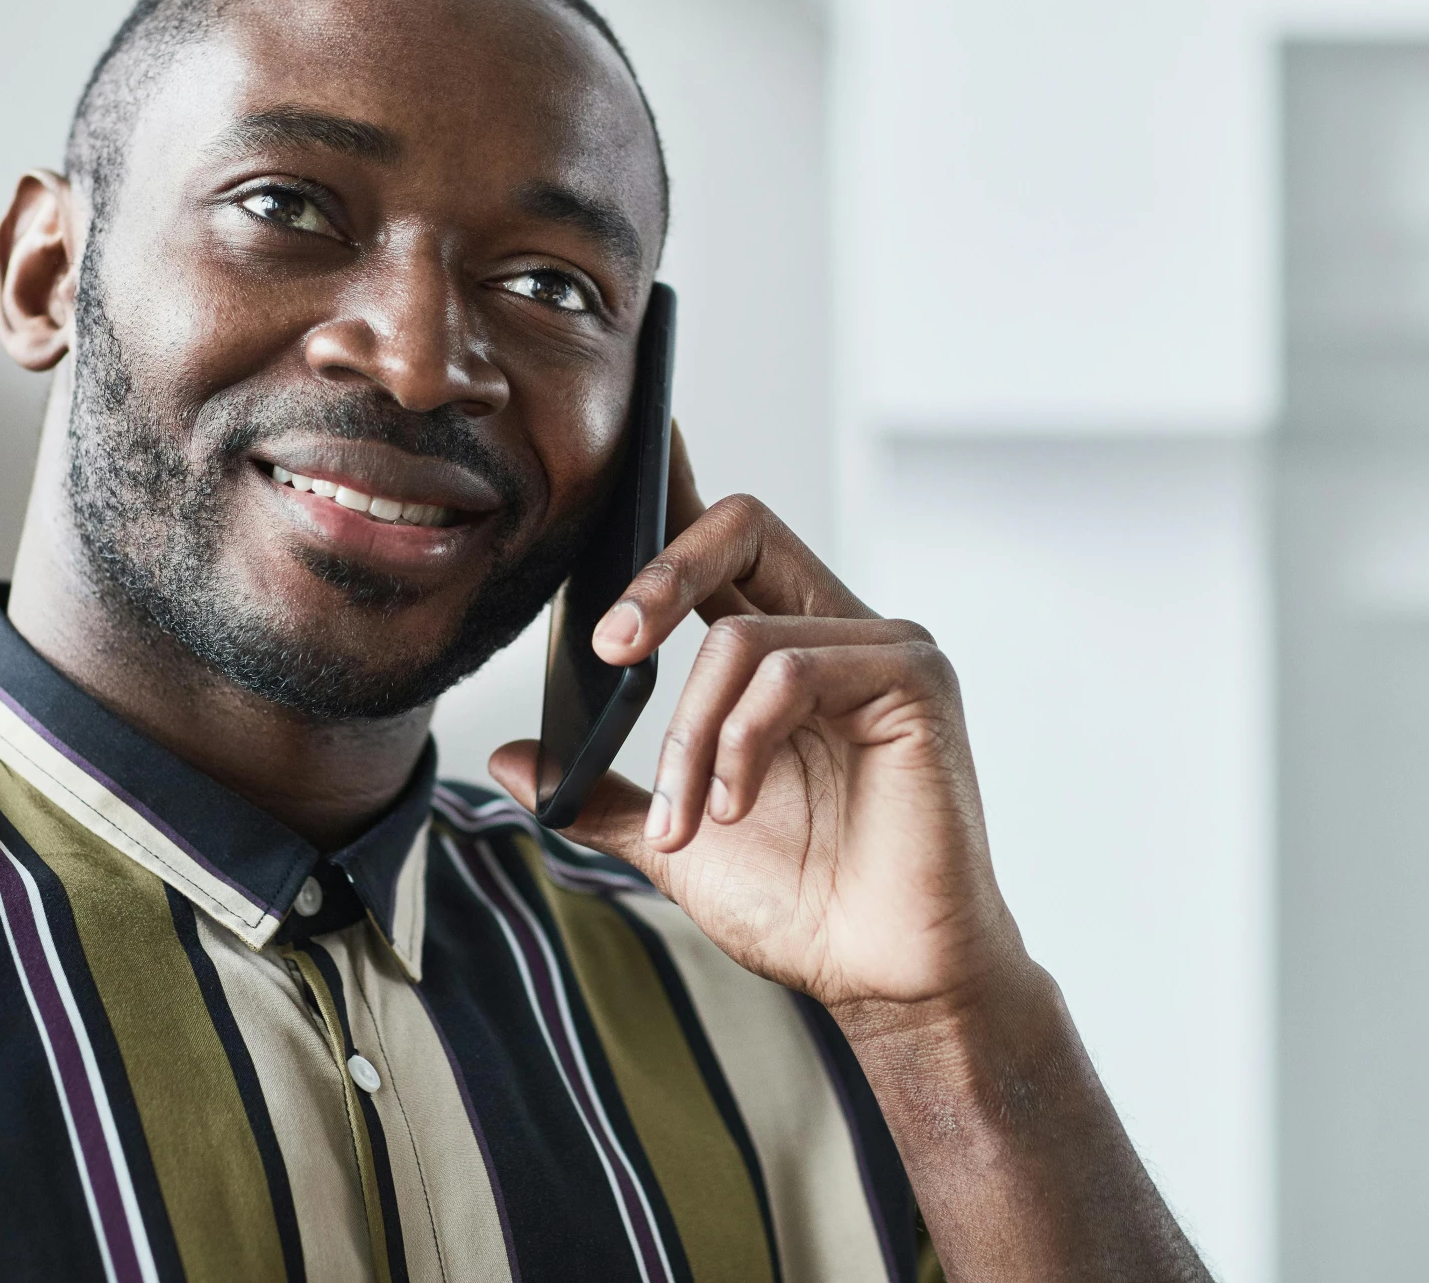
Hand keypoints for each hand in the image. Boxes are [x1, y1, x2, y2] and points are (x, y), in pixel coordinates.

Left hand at [489, 427, 1027, 1026]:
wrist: (888, 982)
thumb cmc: (805, 907)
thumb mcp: (675, 839)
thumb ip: (600, 793)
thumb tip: (512, 761)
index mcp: (787, 649)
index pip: (726, 542)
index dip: (675, 485)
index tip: (631, 445)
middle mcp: (841, 629)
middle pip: (743, 524)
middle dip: (658, 572)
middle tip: (607, 648)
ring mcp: (886, 650)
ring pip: (745, 634)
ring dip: (688, 734)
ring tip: (682, 817)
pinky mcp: (915, 682)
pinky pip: (792, 672)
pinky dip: (739, 743)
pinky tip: (734, 806)